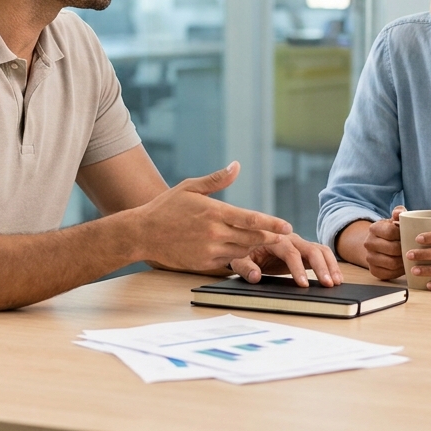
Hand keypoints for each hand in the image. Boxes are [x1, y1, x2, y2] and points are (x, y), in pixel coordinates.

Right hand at [135, 162, 292, 273]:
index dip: (272, 223)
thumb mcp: (190, 188)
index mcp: (214, 212)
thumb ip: (216, 179)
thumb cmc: (166, 207)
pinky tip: (243, 250)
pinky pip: (229, 261)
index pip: (251, 219)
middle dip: (270, 237)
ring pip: (243, 251)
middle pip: (252, 237)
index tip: (287, 226)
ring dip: (255, 246)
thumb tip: (236, 166)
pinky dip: (239, 256)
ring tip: (265, 241)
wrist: (142, 234)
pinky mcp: (204, 264)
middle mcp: (214, 233)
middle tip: (284, 236)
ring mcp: (210, 251)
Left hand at [230, 233, 342, 286]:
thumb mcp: (238, 259)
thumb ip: (246, 268)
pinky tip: (336, 277)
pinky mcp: (304, 250)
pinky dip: (330, 264)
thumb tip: (255, 277)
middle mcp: (290, 238)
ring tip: (336, 282)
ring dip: (330, 265)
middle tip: (328, 284)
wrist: (245, 241)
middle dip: (321, 267)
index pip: (290, 252)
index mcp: (274, 238)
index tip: (303, 284)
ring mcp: (299, 243)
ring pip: (320, 250)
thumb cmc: (242, 251)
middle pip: (311, 249)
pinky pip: (321, 254)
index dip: (298, 268)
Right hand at [363, 206, 405, 280]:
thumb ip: (399, 213)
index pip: (390, 232)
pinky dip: (399, 271)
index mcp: (374, 228)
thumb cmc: (393, 231)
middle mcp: (368, 243)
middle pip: (392, 249)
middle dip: (405, 250)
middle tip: (414, 249)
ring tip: (411, 258)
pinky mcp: (373, 270)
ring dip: (404, 261)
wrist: (379, 245)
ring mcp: (369, 257)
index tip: (409, 235)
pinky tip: (404, 266)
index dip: (402, 235)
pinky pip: (389, 274)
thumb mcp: (395, 220)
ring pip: (391, 263)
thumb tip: (399, 213)